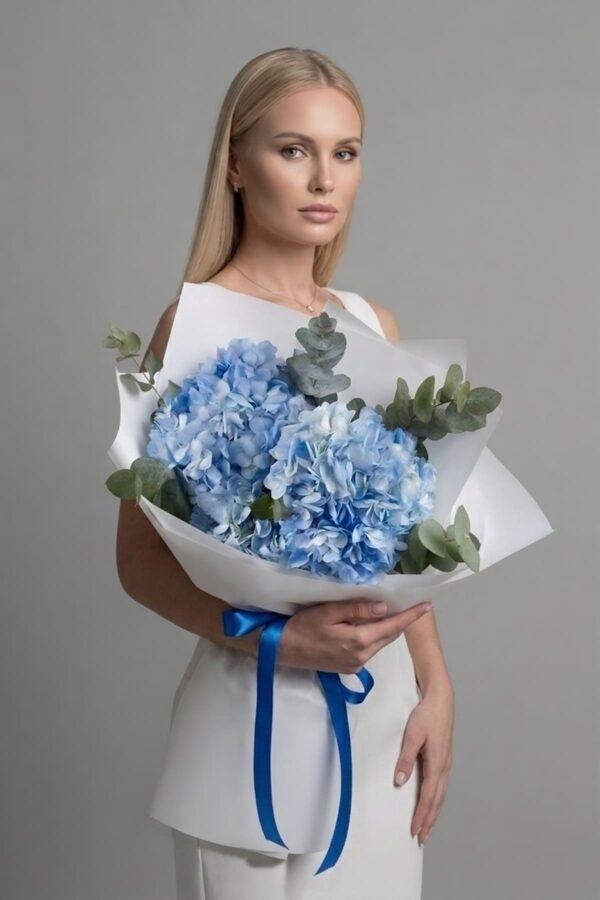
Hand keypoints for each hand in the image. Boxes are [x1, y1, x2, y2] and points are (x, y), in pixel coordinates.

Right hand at [276, 597, 432, 672]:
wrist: (282, 649)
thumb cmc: (302, 627)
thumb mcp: (328, 612)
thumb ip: (357, 610)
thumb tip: (383, 608)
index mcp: (359, 641)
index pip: (392, 626)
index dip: (410, 616)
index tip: (427, 606)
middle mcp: (362, 656)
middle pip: (389, 636)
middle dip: (402, 621)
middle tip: (412, 605)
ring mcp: (356, 664)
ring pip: (380, 643)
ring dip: (387, 628)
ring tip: (390, 611)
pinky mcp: (349, 667)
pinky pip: (369, 649)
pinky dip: (374, 636)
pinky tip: (368, 626)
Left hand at [394, 680, 453, 845]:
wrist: (441, 699)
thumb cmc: (427, 715)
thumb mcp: (413, 735)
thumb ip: (406, 759)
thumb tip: (400, 782)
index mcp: (438, 763)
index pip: (429, 797)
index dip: (422, 816)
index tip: (415, 831)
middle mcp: (444, 766)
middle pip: (437, 800)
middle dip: (429, 820)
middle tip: (421, 838)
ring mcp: (446, 763)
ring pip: (441, 794)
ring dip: (434, 812)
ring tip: (427, 826)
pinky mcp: (444, 758)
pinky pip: (441, 785)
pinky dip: (436, 799)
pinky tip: (432, 802)